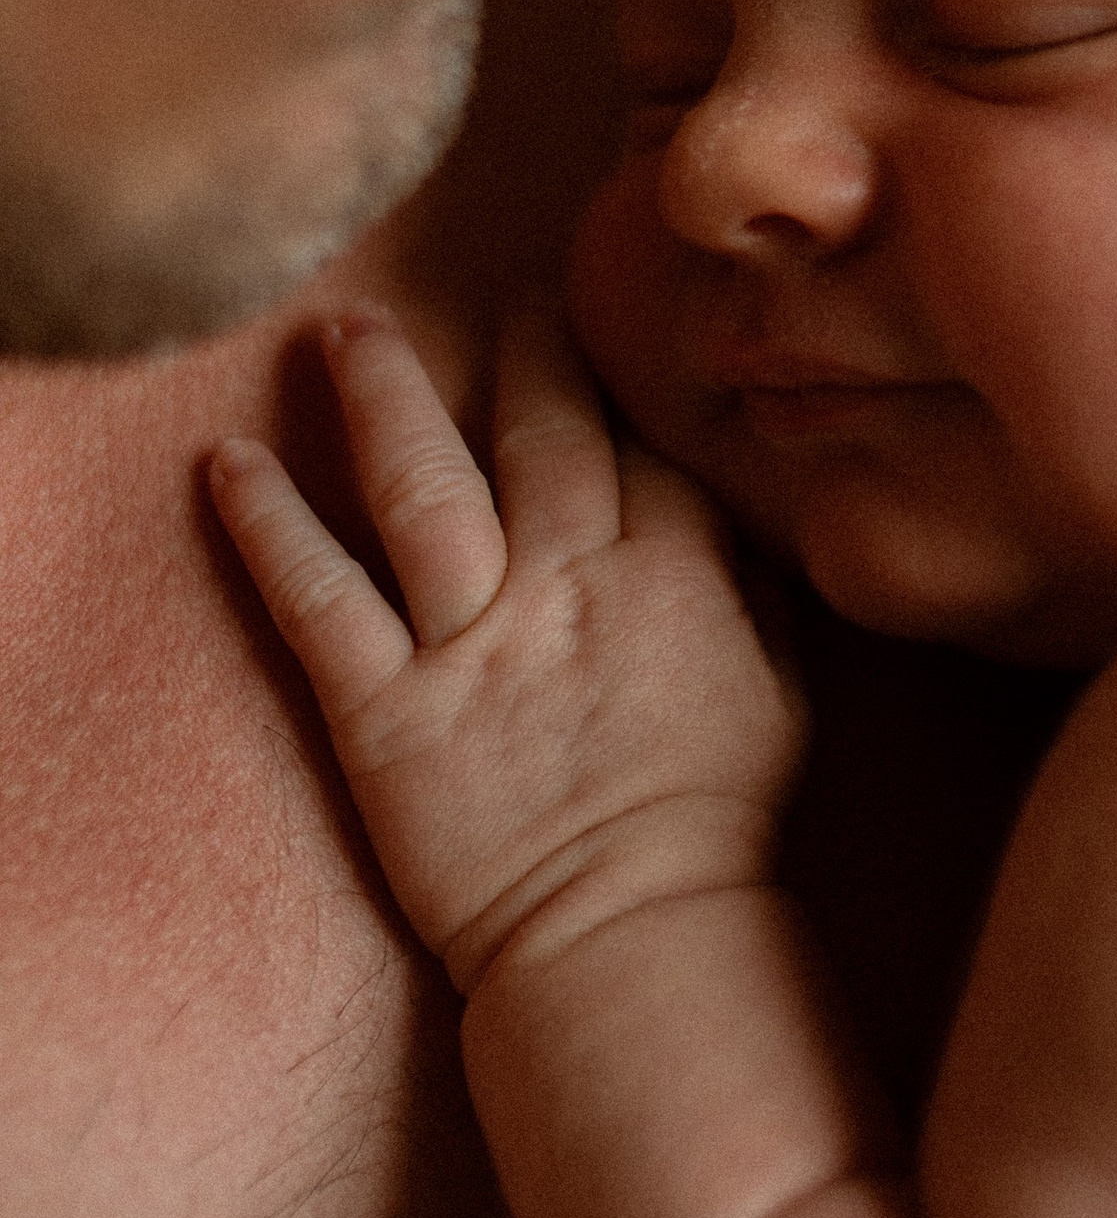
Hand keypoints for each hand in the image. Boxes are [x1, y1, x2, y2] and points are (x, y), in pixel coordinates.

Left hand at [210, 310, 804, 996]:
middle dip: (515, 347)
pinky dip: (267, 526)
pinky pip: (315, 600)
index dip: (613, 374)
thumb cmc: (720, 823)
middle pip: (535, 431)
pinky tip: (229, 461)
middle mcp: (565, 586)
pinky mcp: (382, 710)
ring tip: (346, 326)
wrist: (631, 931)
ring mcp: (468, 643)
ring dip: (379, 393)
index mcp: (670, 578)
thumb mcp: (786, 689)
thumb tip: (734, 508)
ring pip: (418, 483)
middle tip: (496, 286)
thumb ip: (752, 587)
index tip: (594, 322)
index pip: (636, 444)